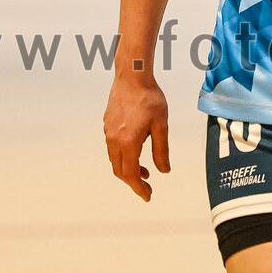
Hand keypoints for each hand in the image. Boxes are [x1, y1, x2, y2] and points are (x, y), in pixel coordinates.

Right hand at [103, 74, 169, 201]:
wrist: (132, 76)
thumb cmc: (149, 98)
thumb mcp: (161, 124)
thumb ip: (161, 149)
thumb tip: (164, 170)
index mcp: (128, 142)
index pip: (131, 175)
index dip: (139, 189)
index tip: (147, 196)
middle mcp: (114, 140)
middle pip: (120, 171)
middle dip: (133, 182)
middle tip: (148, 186)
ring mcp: (108, 133)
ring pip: (115, 160)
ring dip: (129, 168)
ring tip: (145, 169)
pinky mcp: (107, 125)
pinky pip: (113, 148)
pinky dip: (124, 156)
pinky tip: (137, 150)